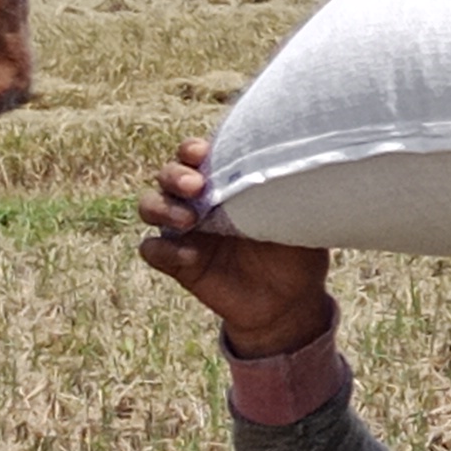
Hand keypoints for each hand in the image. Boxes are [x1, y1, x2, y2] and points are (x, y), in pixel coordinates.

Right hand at [138, 139, 333, 357]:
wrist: (290, 301)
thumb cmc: (296, 250)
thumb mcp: (297, 218)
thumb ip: (289, 192)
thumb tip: (300, 165)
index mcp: (226, 181)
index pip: (196, 154)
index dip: (192, 149)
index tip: (203, 153)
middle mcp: (198, 200)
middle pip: (167, 173)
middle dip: (175, 174)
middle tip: (197, 187)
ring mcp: (185, 230)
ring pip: (150, 205)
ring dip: (162, 207)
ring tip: (190, 220)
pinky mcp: (178, 262)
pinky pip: (153, 250)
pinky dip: (163, 250)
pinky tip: (189, 256)